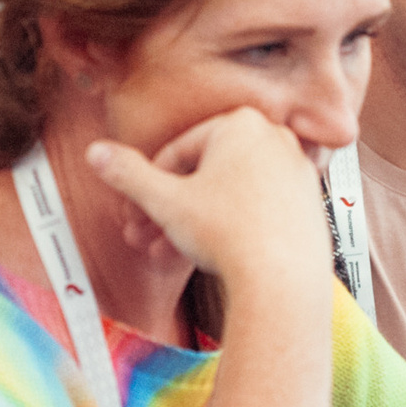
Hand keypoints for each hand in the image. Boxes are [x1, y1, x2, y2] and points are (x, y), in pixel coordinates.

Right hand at [82, 108, 330, 295]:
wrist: (282, 282)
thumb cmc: (231, 236)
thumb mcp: (165, 201)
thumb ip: (128, 174)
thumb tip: (96, 153)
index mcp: (240, 124)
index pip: (178, 153)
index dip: (149, 186)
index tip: (136, 212)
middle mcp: (275, 139)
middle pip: (206, 174)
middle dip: (170, 209)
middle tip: (147, 236)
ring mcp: (296, 170)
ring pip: (231, 193)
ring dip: (196, 221)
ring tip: (171, 252)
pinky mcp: (308, 202)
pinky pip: (258, 208)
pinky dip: (232, 226)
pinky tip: (211, 254)